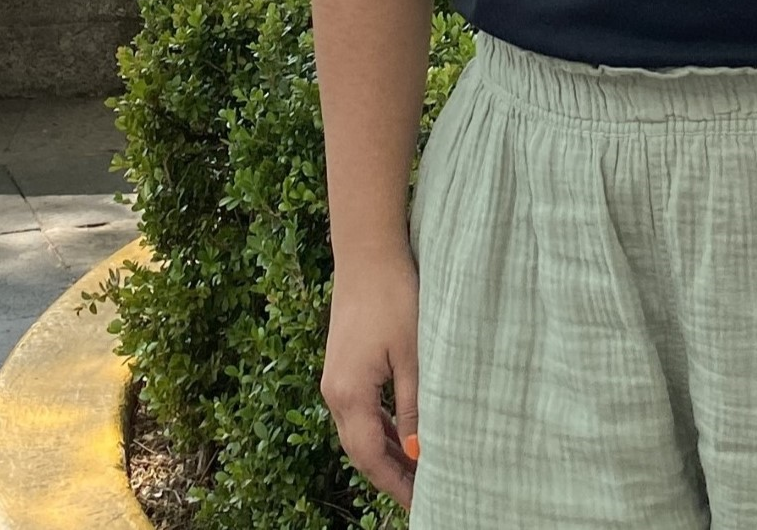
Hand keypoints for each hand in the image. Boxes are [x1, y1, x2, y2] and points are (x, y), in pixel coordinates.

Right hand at [319, 250, 421, 510]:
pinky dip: (381, 426)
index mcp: (349, 395)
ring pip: (360, 430)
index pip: (371, 456)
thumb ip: (414, 403)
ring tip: (417, 468)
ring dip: (386, 450)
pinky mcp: (343, 364)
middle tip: (421, 492)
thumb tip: (419, 449)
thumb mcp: (413, 353)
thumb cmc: (393, 297)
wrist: (367, 254)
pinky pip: (360, 409)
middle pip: (361, 449)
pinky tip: (402, 429)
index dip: (395, 482)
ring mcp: (336, 379)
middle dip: (389, 473)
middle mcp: (335, 393)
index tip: (419, 502)